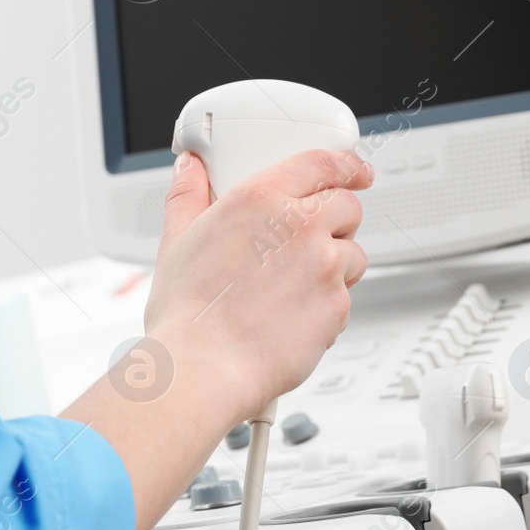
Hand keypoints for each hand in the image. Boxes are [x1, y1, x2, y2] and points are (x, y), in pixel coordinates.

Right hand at [144, 148, 372, 423]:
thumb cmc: (187, 312)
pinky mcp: (337, 306)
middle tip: (310, 237)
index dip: (345, 164)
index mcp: (260, 199)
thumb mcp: (175, 240)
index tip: (353, 170)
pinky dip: (328, 302)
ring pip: (354, 253)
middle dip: (336, 219)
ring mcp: (323, 266)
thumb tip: (189, 169)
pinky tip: (292, 313)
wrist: (204, 367)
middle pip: (347, 206)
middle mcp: (299, 226)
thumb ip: (187, 195)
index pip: (321, 163)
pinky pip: (346, 296)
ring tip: (295, 284)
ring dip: (335, 263)